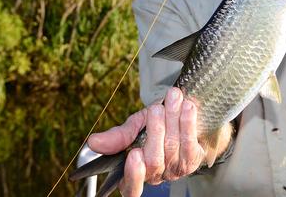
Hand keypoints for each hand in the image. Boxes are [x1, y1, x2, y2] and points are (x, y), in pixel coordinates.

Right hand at [87, 87, 230, 196]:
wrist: (181, 119)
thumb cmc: (154, 126)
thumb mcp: (134, 128)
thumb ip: (118, 136)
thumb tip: (93, 142)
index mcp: (134, 172)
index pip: (131, 188)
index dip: (134, 175)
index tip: (134, 154)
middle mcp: (154, 176)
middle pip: (154, 160)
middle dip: (156, 131)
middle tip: (156, 109)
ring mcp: (174, 170)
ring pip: (172, 148)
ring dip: (173, 120)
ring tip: (173, 98)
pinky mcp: (192, 161)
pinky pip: (190, 143)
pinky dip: (188, 123)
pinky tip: (187, 107)